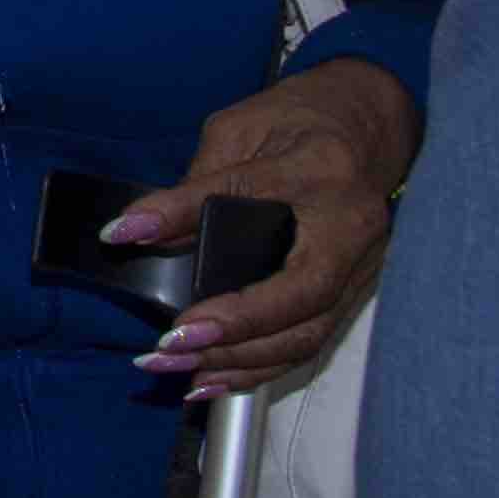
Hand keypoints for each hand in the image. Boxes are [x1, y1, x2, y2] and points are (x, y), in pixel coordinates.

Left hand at [110, 58, 416, 392]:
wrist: (370, 123)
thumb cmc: (305, 119)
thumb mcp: (240, 130)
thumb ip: (196, 183)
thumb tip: (141, 231)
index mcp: (322, 170)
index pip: (247, 195)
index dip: (186, 219)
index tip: (128, 236)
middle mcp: (354, 227)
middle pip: (299, 296)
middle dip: (232, 332)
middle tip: (168, 346)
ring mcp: (363, 266)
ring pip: (308, 334)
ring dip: (240, 362)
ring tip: (178, 368)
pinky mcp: (356, 291)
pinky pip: (311, 341)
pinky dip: (261, 367)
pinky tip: (214, 378)